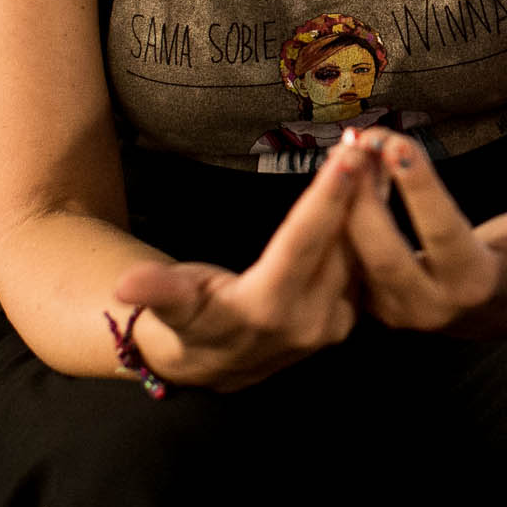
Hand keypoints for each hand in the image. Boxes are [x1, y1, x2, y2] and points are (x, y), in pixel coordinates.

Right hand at [109, 139, 368, 389]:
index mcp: (265, 310)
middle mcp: (308, 322)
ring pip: (360, 253)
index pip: (302, 245)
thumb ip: (158, 291)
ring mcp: (333, 324)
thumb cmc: (188, 320)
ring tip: (380, 156)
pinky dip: (370, 225)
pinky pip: (364, 265)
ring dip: (371, 204)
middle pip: (341, 245)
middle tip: (372, 141)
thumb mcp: (171, 304)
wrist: (210, 365)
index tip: (348, 158)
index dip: (326, 200)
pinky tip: (377, 187)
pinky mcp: (346, 319)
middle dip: (358, 191)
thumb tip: (126, 284)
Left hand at [340, 126, 506, 338]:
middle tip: (358, 140)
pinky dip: (338, 215)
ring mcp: (392, 311)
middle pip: (382, 252)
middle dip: (364, 196)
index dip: (420, 190)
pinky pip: (342, 260)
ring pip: (353, 257)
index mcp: (475, 286)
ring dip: (344, 202)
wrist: (498, 306)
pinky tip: (343, 168)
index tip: (398, 143)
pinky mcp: (368, 302)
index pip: (441, 234)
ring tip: (348, 147)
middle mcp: (428, 308)